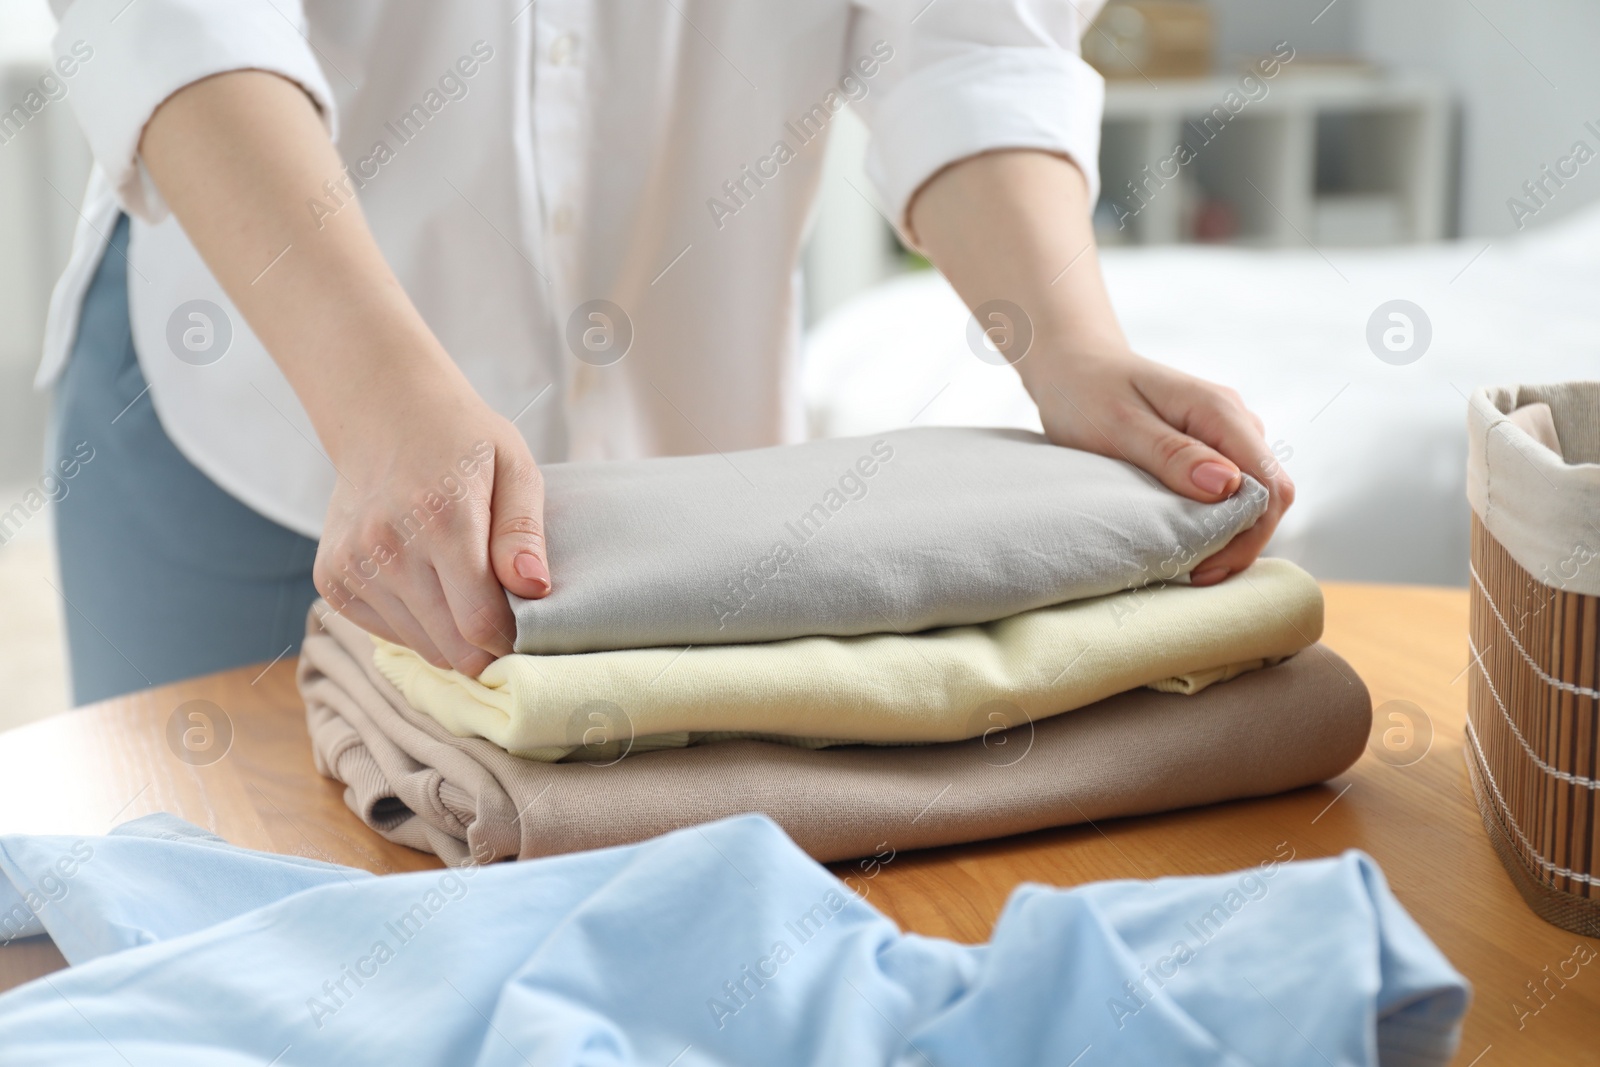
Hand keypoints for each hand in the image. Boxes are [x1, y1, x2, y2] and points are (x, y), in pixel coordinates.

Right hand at [313, 371, 550, 675]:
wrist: (383, 414)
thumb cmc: (463, 442)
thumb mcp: (515, 468)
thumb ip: (525, 532)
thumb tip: (535, 588)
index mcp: (442, 517)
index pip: (478, 621)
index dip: (510, 640)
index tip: (525, 630)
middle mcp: (387, 545)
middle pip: (449, 646)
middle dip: (484, 647)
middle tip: (502, 618)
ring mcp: (352, 564)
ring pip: (420, 645)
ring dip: (450, 636)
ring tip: (462, 590)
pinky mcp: (330, 578)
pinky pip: (386, 633)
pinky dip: (414, 623)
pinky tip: (425, 582)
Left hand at [1026, 347, 1293, 585]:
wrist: (1072, 366)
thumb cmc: (1087, 394)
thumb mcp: (1119, 427)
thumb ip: (1172, 455)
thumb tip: (1226, 485)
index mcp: (1219, 411)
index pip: (1269, 485)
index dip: (1248, 534)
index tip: (1203, 566)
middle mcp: (1235, 419)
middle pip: (1269, 496)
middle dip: (1241, 542)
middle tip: (1193, 575)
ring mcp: (1227, 432)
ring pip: (1254, 496)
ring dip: (1229, 534)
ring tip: (1187, 562)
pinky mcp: (1212, 445)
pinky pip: (1233, 490)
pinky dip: (1216, 521)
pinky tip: (1186, 540)